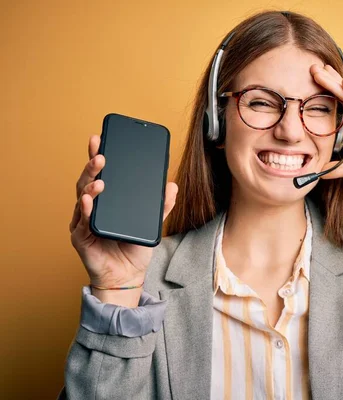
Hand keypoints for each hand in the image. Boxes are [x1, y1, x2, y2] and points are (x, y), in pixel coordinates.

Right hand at [69, 135, 178, 290]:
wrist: (127, 277)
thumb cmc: (134, 249)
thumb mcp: (152, 224)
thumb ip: (161, 205)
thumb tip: (172, 185)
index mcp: (109, 201)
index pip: (103, 174)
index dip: (100, 155)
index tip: (102, 138)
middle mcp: (93, 207)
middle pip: (89, 180)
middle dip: (93, 165)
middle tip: (101, 153)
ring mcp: (84, 221)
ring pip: (83, 197)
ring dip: (90, 184)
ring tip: (100, 177)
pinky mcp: (81, 237)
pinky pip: (81, 221)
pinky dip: (85, 209)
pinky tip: (89, 200)